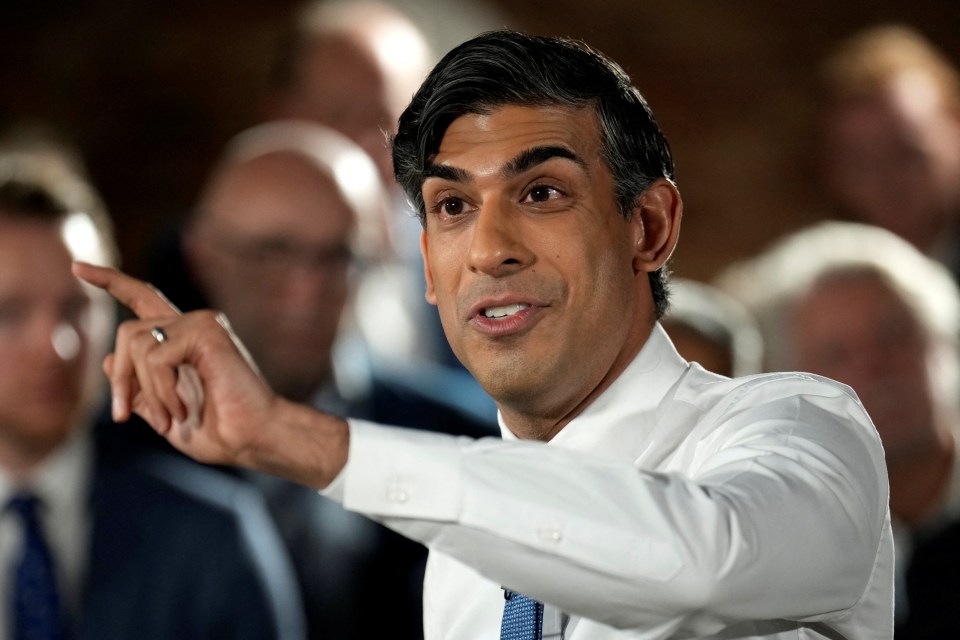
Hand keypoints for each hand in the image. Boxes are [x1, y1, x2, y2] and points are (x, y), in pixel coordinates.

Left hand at [73, 262, 348, 486]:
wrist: (253, 439)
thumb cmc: (220, 431)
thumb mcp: (163, 413)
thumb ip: (138, 388)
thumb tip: (109, 359)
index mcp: (184, 339)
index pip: (142, 298)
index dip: (110, 281)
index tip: (78, 267)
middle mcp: (194, 324)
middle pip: (127, 331)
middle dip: (119, 378)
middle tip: (123, 415)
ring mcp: (202, 324)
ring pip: (137, 345)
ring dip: (145, 391)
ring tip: (170, 418)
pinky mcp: (207, 333)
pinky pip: (156, 357)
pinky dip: (162, 391)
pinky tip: (182, 410)